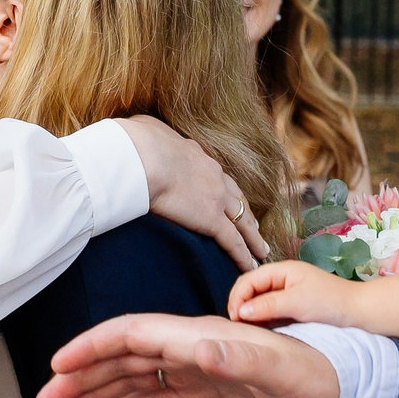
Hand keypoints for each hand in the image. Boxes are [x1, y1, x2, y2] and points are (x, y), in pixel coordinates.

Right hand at [35, 312, 340, 397]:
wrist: (339, 391)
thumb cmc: (313, 373)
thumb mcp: (278, 367)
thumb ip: (238, 356)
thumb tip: (199, 348)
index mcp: (198, 336)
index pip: (133, 335)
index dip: (93, 347)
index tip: (58, 364)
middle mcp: (189, 349)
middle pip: (121, 358)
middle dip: (80, 377)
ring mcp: (194, 372)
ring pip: (130, 380)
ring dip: (92, 394)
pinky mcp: (204, 395)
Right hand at [119, 115, 267, 270]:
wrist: (142, 156)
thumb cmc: (137, 143)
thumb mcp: (147, 131)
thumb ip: (150, 134)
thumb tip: (142, 131)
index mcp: (198, 156)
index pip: (217, 177)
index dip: (226, 190)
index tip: (230, 199)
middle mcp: (214, 176)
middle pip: (238, 199)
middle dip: (247, 214)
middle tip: (255, 228)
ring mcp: (216, 198)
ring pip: (243, 222)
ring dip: (254, 238)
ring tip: (261, 250)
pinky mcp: (212, 219)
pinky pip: (233, 242)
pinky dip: (244, 255)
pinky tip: (250, 266)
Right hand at [228, 260, 361, 328]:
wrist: (360, 313)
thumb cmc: (332, 303)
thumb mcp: (298, 303)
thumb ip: (268, 305)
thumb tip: (241, 311)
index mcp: (282, 270)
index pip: (248, 280)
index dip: (238, 297)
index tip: (235, 319)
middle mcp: (281, 279)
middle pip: (250, 289)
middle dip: (241, 305)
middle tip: (239, 327)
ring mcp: (286, 293)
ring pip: (258, 301)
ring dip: (250, 314)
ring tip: (247, 331)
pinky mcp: (291, 307)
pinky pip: (269, 311)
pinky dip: (261, 320)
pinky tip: (261, 331)